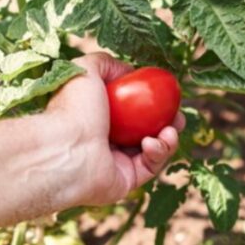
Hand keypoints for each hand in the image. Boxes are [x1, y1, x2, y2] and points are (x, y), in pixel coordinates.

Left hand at [46, 53, 183, 207]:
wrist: (65, 150)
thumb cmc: (72, 109)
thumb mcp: (85, 70)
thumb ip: (105, 62)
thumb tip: (127, 71)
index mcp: (97, 117)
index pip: (130, 111)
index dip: (151, 104)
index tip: (167, 97)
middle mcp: (106, 140)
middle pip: (146, 131)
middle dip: (167, 124)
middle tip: (178, 118)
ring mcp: (115, 163)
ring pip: (152, 150)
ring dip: (167, 139)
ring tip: (170, 130)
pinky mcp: (124, 181)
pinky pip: (149, 167)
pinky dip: (157, 153)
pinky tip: (152, 143)